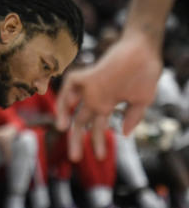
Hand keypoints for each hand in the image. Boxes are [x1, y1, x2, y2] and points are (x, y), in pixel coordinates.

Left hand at [57, 31, 161, 160]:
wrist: (145, 48)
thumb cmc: (145, 72)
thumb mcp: (143, 99)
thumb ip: (133, 117)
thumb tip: (123, 134)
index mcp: (107, 105)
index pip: (98, 128)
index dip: (98, 142)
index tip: (100, 158)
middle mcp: (96, 98)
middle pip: (81, 122)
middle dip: (77, 141)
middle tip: (75, 159)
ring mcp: (90, 88)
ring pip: (71, 105)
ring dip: (65, 116)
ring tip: (63, 129)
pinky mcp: (89, 75)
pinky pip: (71, 84)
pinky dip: (67, 93)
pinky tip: (68, 106)